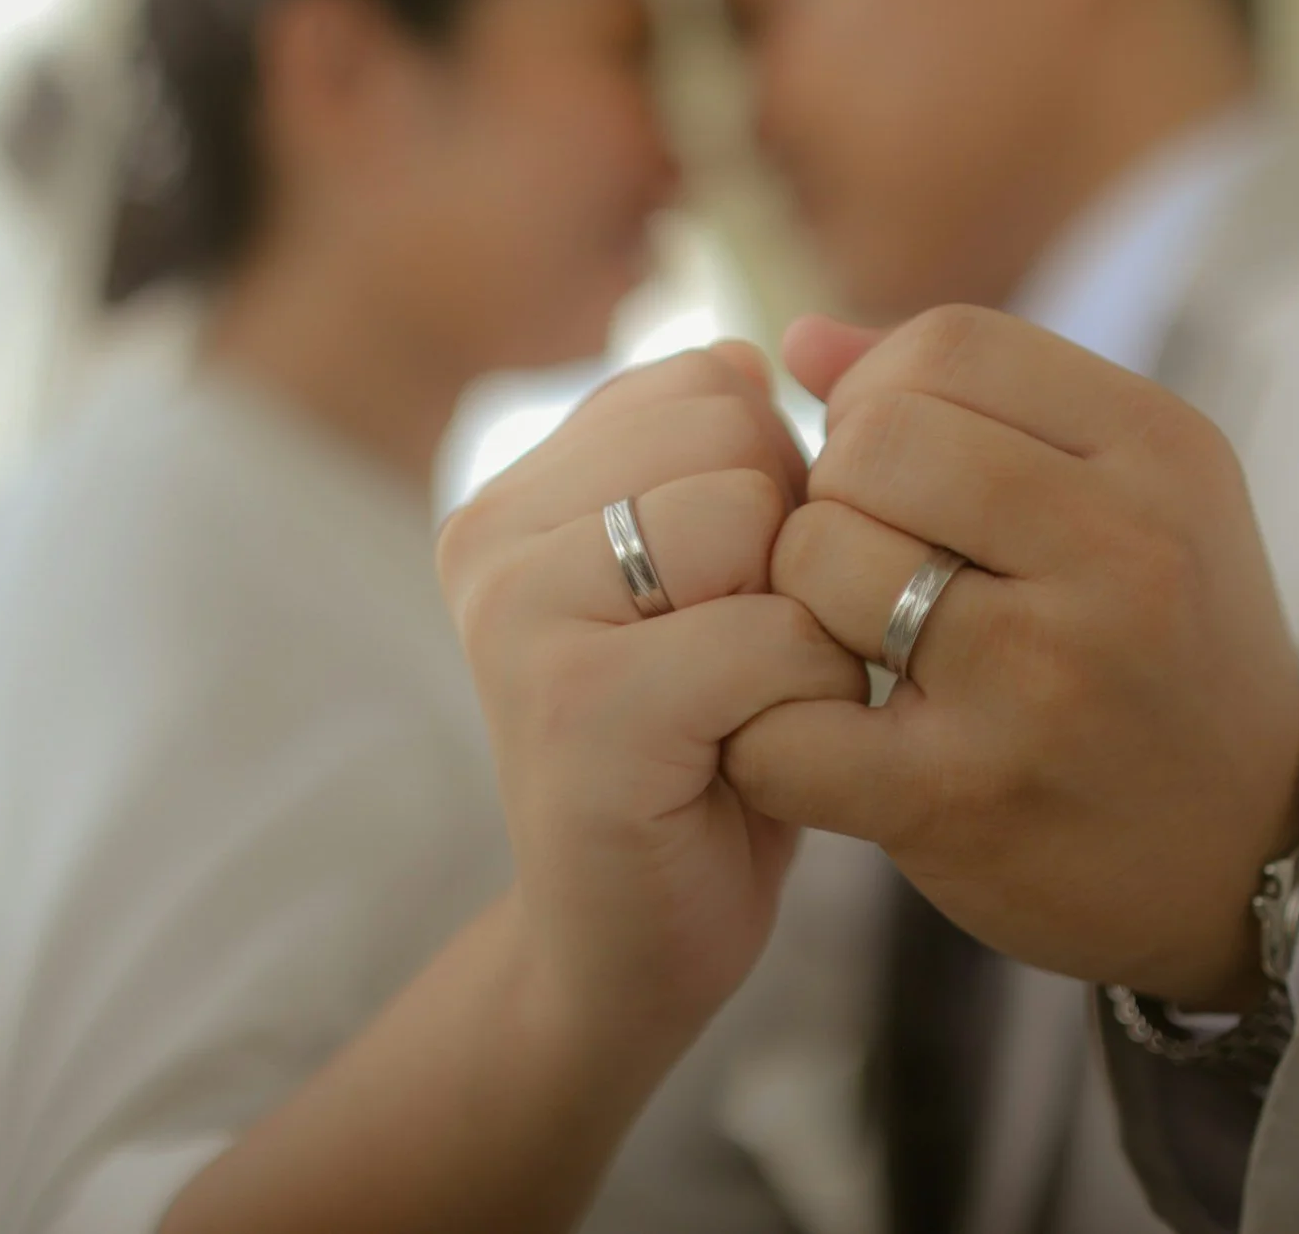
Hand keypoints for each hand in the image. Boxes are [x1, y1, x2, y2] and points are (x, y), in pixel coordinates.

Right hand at [436, 343, 866, 1055]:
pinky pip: (770, 635)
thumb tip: (761, 352)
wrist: (627, 946)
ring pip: (753, 518)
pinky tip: (751, 758)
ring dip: (801, 619)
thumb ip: (718, 458)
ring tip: (745, 699)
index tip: (733, 596)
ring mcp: (518, 618)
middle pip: (736, 431)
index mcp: (517, 487)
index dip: (777, 483)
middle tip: (743, 656)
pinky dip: (807, 697)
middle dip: (790, 542)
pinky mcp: (577, 711)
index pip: (710, 379)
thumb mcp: (710, 576)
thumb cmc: (701, 751)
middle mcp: (490, 532)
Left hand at [724, 307, 1298, 1009]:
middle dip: (837, 489)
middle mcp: (1120, 554)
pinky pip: (788, 724)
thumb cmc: (1161, 646)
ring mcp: (1043, 681)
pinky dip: (771, 726)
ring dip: (804, 598)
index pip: (949, 345)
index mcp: (1162, 453)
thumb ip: (974, 399)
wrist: (1250, 854)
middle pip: (874, 439)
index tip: (896, 466)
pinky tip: (823, 733)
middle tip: (869, 555)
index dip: (882, 393)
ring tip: (860, 639)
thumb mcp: (1130, 491)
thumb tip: (799, 339)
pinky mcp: (964, 798)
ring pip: (819, 557)